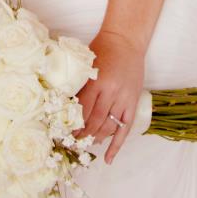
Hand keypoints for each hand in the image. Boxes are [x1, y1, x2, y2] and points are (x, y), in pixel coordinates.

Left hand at [74, 29, 144, 164]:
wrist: (126, 39)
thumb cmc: (103, 49)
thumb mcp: (87, 64)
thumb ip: (79, 85)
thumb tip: (65, 107)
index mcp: (97, 81)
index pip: (82, 111)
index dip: (72, 125)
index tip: (63, 134)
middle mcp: (111, 92)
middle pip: (94, 122)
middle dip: (82, 136)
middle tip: (72, 144)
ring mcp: (124, 98)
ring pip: (109, 127)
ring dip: (96, 139)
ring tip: (86, 145)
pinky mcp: (133, 102)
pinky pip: (125, 128)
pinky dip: (117, 145)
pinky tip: (108, 158)